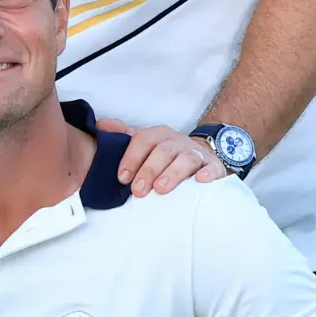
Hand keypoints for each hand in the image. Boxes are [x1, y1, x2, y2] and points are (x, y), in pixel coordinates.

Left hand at [106, 116, 230, 195]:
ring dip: (172, 174)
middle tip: (138, 190)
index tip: (122, 178)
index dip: (131, 158)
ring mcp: (197, 153)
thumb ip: (123, 136)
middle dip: (149, 170)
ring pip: (186, 159)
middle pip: (163, 151)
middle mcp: (178, 141)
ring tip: (161, 190)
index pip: (142, 141)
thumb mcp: (145, 143)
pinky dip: (208, 173)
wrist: (200, 155)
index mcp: (158, 135)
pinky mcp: (214, 166)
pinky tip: (200, 181)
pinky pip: (214, 168)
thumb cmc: (165, 153)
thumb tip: (101, 126)